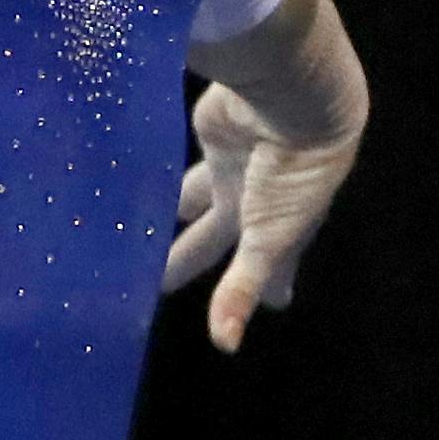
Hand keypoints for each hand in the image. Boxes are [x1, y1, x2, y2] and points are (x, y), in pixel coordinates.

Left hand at [161, 77, 360, 353]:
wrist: (298, 94)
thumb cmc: (295, 172)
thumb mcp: (269, 238)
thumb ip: (241, 288)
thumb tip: (226, 346)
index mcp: (279, 228)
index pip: (269, 268)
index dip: (261, 289)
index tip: (267, 304)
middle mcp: (258, 199)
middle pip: (214, 237)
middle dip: (190, 259)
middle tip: (158, 286)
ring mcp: (234, 164)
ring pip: (195, 198)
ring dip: (173, 217)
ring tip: (140, 235)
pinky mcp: (214, 133)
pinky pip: (182, 161)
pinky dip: (164, 175)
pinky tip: (140, 183)